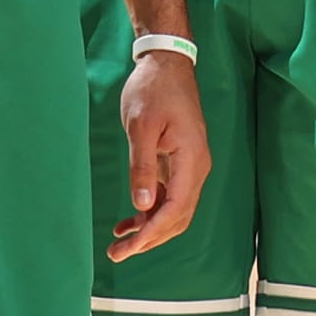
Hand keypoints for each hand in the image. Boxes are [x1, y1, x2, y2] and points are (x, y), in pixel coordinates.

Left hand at [110, 51, 210, 259]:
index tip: (128, 248)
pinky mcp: (181, 161)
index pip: (175, 209)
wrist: (167, 62)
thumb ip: (142, 166)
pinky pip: (171, 195)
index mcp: (190, 159)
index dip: (152, 233)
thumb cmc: (152, 89)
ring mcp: (191, 165)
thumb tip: (143, 205)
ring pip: (175, 209)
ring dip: (150, 228)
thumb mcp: (141, 126)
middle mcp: (196, 167)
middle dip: (151, 238)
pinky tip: (130, 219)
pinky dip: (152, 211)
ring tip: (120, 243)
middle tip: (118, 254)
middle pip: (179, 217)